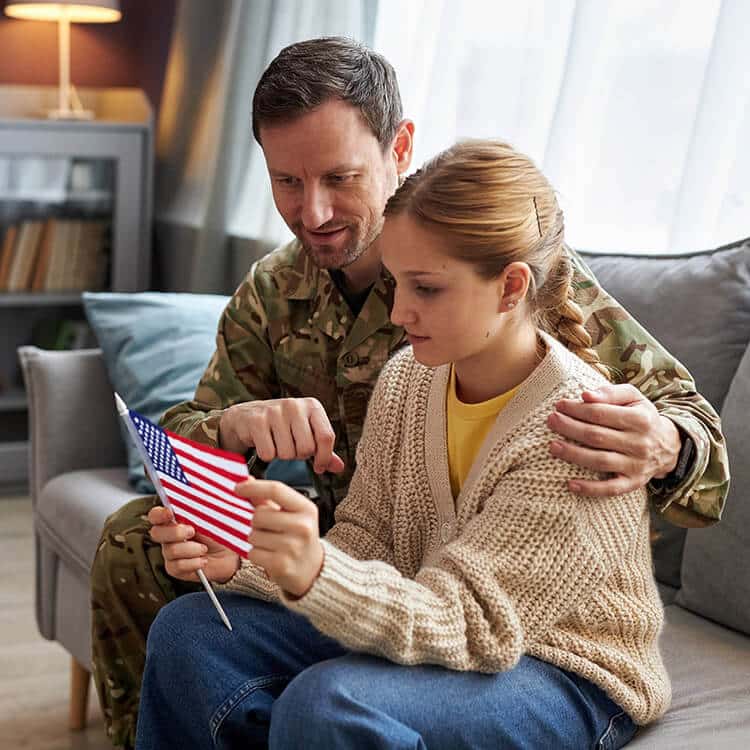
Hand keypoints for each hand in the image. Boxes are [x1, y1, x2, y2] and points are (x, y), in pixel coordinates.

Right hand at [148, 506, 239, 583]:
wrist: (230, 555)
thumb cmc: (219, 533)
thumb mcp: (209, 517)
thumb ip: (194, 509)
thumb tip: (186, 499)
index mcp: (174, 520)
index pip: (155, 515)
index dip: (159, 514)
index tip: (170, 513)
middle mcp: (169, 536)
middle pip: (156, 533)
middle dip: (176, 532)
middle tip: (193, 531)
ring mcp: (170, 553)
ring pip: (170, 550)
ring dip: (192, 549)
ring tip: (204, 548)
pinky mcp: (175, 569)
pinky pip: (177, 566)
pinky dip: (194, 562)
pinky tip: (203, 560)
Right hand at [219, 397, 344, 474]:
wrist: (245, 417)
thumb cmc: (281, 426)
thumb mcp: (305, 433)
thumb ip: (323, 450)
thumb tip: (340, 467)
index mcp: (312, 406)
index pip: (327, 437)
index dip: (324, 457)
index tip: (318, 466)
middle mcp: (295, 405)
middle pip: (306, 448)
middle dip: (299, 456)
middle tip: (291, 448)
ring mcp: (274, 411)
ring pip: (287, 453)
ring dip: (282, 456)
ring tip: (277, 443)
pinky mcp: (256, 420)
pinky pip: (268, 454)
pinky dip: (266, 455)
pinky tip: (264, 443)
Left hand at [235, 478, 323, 597]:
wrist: (313, 569)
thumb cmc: (299, 537)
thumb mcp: (291, 514)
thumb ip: (267, 498)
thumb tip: (246, 480)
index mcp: (306, 509)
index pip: (276, 490)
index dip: (253, 487)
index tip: (238, 488)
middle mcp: (302, 526)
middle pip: (259, 514)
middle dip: (255, 521)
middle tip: (266, 528)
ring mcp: (292, 546)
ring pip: (253, 535)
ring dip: (255, 539)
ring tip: (270, 543)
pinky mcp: (281, 564)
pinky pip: (252, 553)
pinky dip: (256, 554)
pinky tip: (269, 555)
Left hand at [547, 383, 680, 496]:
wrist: (669, 445)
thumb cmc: (642, 416)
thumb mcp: (634, 398)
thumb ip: (610, 392)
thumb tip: (585, 395)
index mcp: (640, 419)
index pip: (601, 413)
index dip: (577, 409)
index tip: (559, 405)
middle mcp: (639, 443)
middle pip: (597, 436)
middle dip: (570, 428)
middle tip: (551, 421)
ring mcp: (636, 465)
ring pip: (600, 461)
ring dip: (574, 455)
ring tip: (552, 446)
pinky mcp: (633, 482)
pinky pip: (611, 489)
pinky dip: (590, 489)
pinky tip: (570, 484)